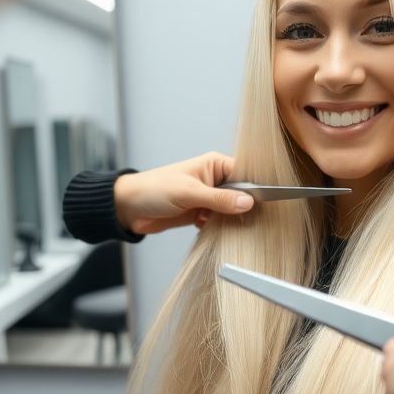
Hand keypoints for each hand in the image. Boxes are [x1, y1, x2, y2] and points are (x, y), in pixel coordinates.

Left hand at [114, 152, 254, 234]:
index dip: (255, 189)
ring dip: (229, 220)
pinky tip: (208, 228)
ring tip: (223, 225)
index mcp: (214, 165)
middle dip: (242, 208)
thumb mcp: (189, 193)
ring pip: (231, 211)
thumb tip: (247, 203)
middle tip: (245, 220)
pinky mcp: (201, 213)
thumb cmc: (153, 190)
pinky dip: (218, 228)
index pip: (245, 174)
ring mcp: (208, 198)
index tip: (264, 204)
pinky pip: (219, 222)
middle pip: (241, 194)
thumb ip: (219, 199)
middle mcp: (214, 180)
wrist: (128, 208)